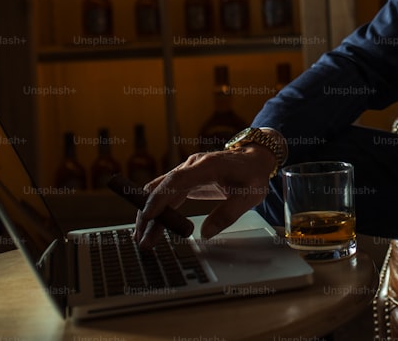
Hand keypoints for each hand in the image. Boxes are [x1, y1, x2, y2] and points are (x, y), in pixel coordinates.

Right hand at [132, 144, 274, 249]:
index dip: (159, 197)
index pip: (176, 180)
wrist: (255, 158)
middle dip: (149, 213)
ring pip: (161, 192)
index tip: (147, 215)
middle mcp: (193, 166)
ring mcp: (188, 171)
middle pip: (162, 188)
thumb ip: (228, 214)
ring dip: (150, 214)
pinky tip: (152, 226)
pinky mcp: (187, 179)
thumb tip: (205, 234)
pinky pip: (167, 194)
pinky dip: (158, 210)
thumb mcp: (250, 196)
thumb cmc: (253, 174)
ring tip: (143, 239)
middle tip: (142, 238)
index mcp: (208, 166)